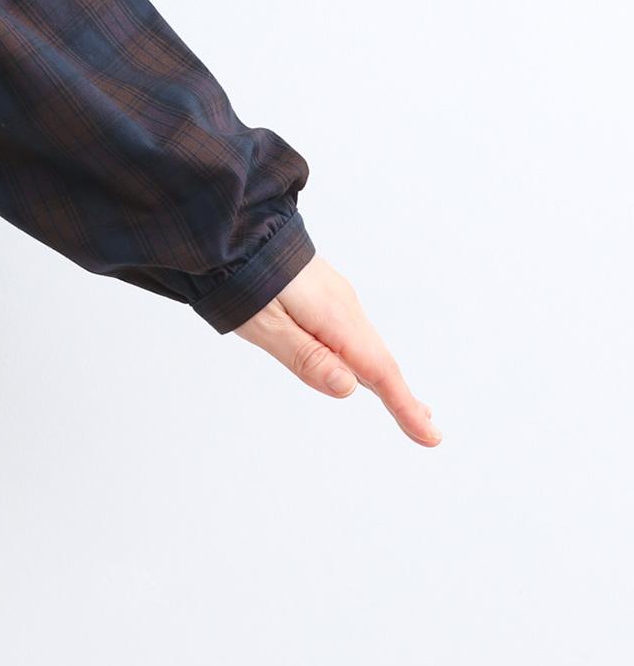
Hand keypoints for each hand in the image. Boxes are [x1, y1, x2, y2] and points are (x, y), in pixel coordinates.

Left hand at [233, 255, 441, 446]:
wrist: (235, 229)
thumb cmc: (243, 279)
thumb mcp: (267, 325)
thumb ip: (307, 357)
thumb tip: (349, 389)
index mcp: (333, 317)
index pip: (377, 371)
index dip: (404, 406)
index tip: (430, 436)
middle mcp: (343, 305)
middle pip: (378, 359)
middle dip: (403, 396)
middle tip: (428, 431)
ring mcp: (334, 296)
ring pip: (366, 345)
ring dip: (386, 378)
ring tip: (409, 407)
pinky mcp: (322, 291)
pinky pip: (352, 332)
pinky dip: (367, 356)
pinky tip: (364, 369)